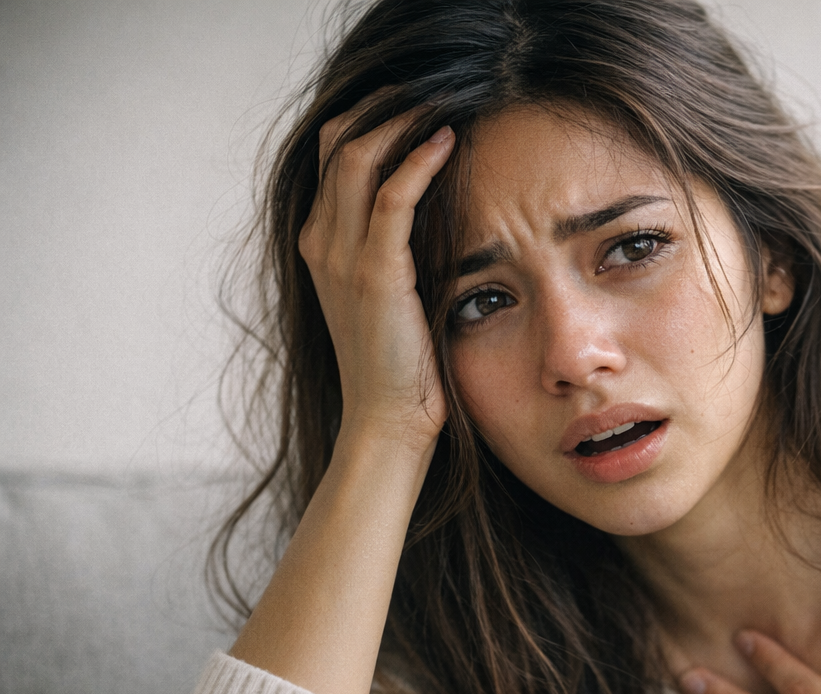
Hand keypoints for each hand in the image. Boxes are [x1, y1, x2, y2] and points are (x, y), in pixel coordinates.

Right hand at [298, 108, 455, 449]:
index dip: (368, 121)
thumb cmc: (403, 363)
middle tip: (426, 92)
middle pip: (338, 144)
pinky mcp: (375, 274)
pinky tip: (445, 141)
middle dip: (381, 109)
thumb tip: (431, 211)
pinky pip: (391, 198)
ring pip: (357, 159)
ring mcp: (342, 257)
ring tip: (439, 104)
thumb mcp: (391, 295)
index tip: (410, 104)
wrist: (390, 419)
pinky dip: (417, 161)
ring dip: (400, 124)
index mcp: (320, 243)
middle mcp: (322, 242)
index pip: (332, 156)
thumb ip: (395, 250)